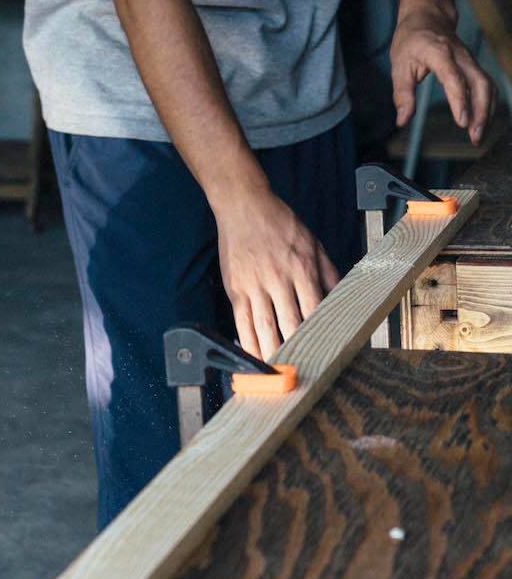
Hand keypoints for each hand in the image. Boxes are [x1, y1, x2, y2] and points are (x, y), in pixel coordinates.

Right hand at [215, 191, 339, 360]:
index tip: (326, 354)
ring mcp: (253, 284)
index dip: (319, 335)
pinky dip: (247, 342)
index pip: (313, 309)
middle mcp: (277, 278)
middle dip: (296, 351)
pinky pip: (241, 321)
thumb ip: (328, 272)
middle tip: (304, 373)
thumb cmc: (279, 222)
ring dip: (271, 353)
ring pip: (263, 327)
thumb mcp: (312, 242)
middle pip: (288, 323)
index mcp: (300, 267)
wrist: (243, 204)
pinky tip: (253, 357)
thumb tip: (342, 298)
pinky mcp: (235, 287)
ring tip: (279, 374)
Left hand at [390, 6, 493, 145]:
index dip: (460, 100)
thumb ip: (402, 94)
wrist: (427, 17)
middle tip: (474, 136)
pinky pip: (486, 86)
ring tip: (478, 135)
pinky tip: (481, 122)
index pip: (454, 78)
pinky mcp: (474, 66)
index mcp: (439, 53)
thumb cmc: (411, 39)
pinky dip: (487, 105)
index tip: (462, 122)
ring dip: (487, 111)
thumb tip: (402, 120)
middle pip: (479, 83)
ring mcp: (470, 60)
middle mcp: (460, 56)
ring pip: (487, 86)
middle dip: (481, 112)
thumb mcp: (398, 64)